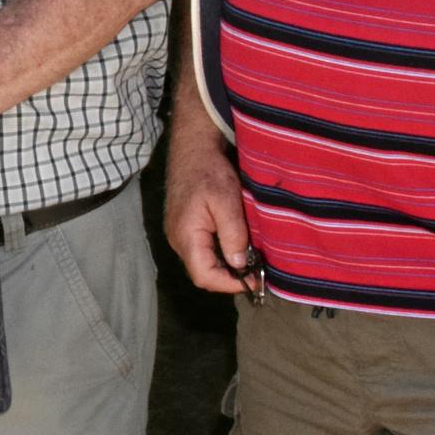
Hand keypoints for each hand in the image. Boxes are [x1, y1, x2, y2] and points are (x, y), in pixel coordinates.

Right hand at [165, 136, 254, 294]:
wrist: (192, 150)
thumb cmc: (209, 172)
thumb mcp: (227, 201)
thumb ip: (233, 234)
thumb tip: (240, 264)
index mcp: (186, 236)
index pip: (204, 276)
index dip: (230, 284)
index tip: (255, 280)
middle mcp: (178, 240)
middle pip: (202, 273)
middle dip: (230, 277)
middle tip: (257, 271)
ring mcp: (178, 235)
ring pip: (202, 263)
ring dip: (226, 266)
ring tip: (250, 260)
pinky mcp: (183, 228)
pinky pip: (201, 251)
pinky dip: (220, 254)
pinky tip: (236, 245)